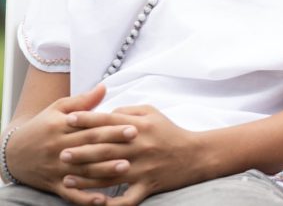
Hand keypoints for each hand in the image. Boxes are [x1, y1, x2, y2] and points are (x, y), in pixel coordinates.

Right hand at [6, 85, 136, 205]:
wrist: (13, 152)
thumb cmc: (42, 126)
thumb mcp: (58, 109)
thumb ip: (82, 101)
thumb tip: (104, 87)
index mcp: (61, 127)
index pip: (90, 127)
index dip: (112, 126)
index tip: (133, 124)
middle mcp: (59, 148)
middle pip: (89, 146)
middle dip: (113, 143)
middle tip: (136, 140)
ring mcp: (57, 168)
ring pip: (83, 170)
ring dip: (104, 170)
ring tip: (125, 167)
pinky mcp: (54, 184)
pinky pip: (71, 193)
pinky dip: (85, 198)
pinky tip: (102, 200)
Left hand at [58, 105, 202, 205]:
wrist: (196, 155)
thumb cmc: (171, 132)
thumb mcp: (153, 113)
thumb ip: (129, 111)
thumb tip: (107, 113)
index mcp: (140, 127)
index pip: (109, 122)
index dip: (88, 120)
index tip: (68, 120)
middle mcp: (139, 148)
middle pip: (105, 150)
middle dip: (81, 152)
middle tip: (61, 154)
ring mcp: (142, 169)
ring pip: (109, 175)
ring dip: (86, 178)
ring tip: (68, 178)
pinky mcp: (147, 186)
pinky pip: (127, 199)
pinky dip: (111, 204)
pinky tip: (95, 204)